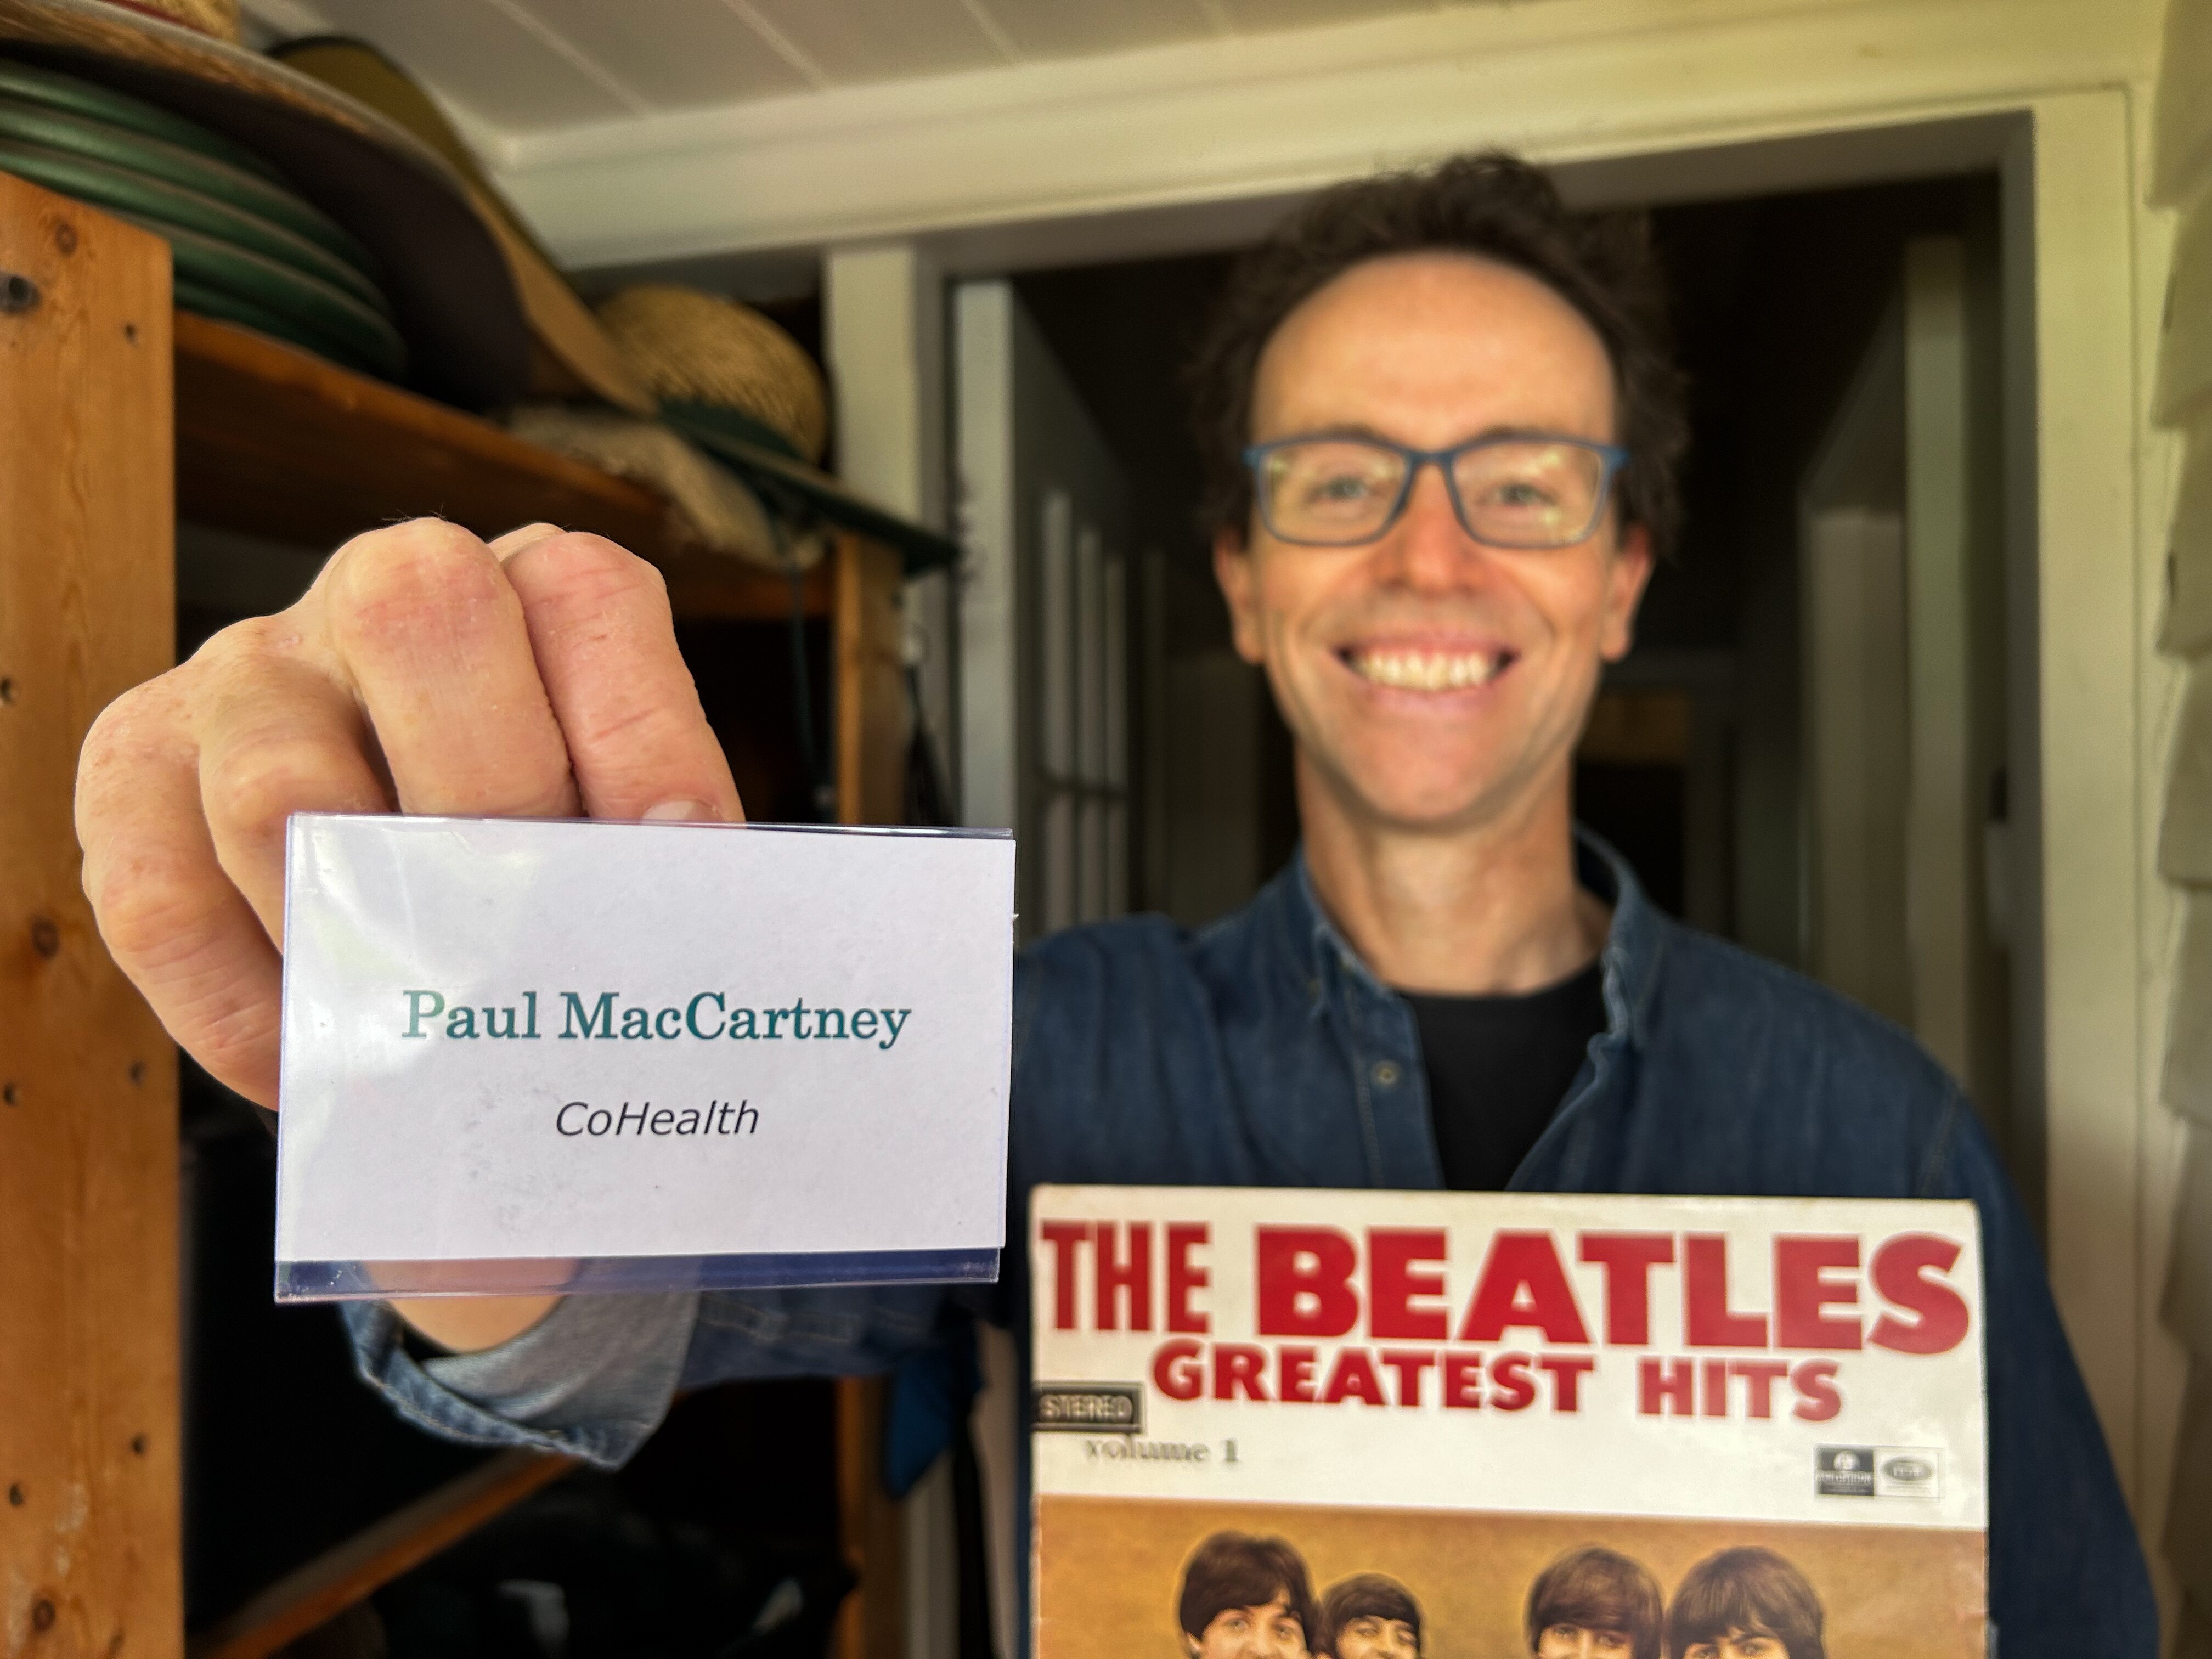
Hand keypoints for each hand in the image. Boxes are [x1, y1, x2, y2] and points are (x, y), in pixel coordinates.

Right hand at [77, 520, 743, 1346]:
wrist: (383, 852)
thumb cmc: (533, 848)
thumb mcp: (610, 823)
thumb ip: (651, 861)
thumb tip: (701, 939)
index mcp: (528, 590)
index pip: (584, 594)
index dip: (641, 728)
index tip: (680, 853)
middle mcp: (379, 596)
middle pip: (417, 623)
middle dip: (494, 803)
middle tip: (535, 941)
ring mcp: (246, 675)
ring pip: (278, 777)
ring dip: (362, 921)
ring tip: (426, 1022)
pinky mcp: (136, 768)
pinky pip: (161, 895)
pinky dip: (246, 1006)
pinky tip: (315, 1060)